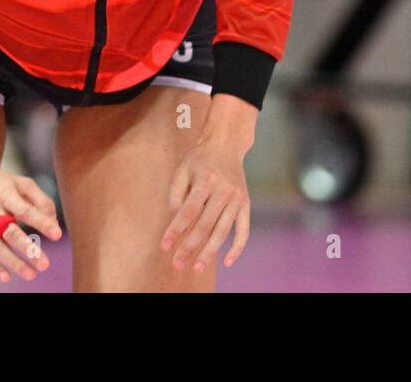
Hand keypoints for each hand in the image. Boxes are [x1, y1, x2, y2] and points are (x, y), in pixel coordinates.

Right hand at [0, 138, 62, 283]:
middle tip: (45, 264)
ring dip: (14, 263)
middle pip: (10, 231)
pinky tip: (6, 277)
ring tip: (31, 275)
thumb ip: (40, 199)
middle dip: (28, 249)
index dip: (42, 222)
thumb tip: (53, 222)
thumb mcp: (18, 182)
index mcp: (4, 193)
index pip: (25, 210)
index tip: (57, 235)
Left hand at [161, 133, 251, 272]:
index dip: (175, 230)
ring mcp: (237, 198)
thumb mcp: (182, 170)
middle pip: (205, 225)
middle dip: (189, 247)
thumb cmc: (199, 159)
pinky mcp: (246, 203)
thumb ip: (176, 195)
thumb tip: (175, 221)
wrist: (226, 144)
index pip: (188, 212)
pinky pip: (244, 230)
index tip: (165, 246)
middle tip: (177, 264)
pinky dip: (237, 247)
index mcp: (205, 180)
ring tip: (196, 267)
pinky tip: (228, 262)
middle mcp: (224, 190)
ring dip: (209, 252)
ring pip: (223, 231)